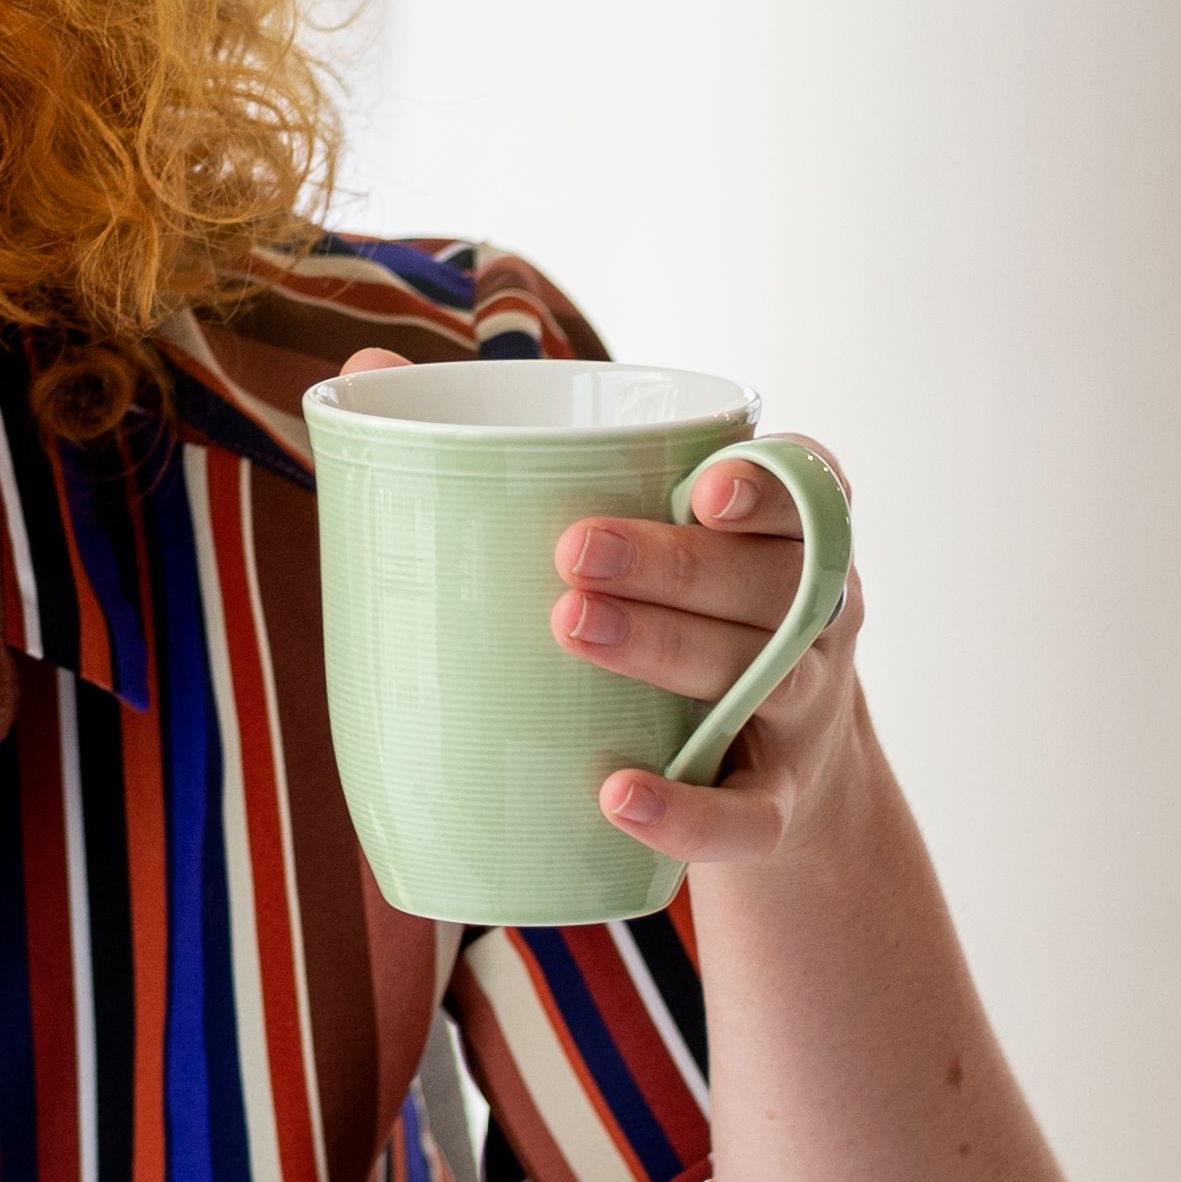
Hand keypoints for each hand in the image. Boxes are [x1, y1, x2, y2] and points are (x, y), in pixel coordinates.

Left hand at [339, 345, 875, 871]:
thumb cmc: (667, 611)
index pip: (808, 486)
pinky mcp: (780, 803)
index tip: (706, 485)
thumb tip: (370, 366)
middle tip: (572, 554)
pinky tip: (616, 795)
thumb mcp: (634, 530)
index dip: (770, 482)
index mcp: (779, 532)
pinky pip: (747, 815)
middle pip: (765, 578)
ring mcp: (801, 711)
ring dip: (665, 649)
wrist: (773, 777)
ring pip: (756, 675)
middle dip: (673, 562)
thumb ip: (518, 452)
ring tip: (569, 630)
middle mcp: (810, 613)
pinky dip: (687, 811)